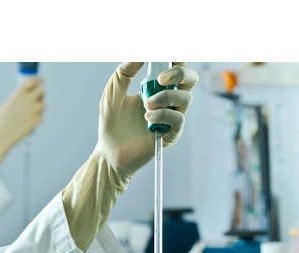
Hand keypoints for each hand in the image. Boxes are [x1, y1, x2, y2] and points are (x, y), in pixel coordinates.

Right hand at [0, 78, 45, 170]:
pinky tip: (28, 125)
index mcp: (19, 93)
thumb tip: (19, 101)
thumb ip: (15, 101)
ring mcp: (35, 109)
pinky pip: (40, 117)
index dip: (37, 82)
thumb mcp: (4, 107)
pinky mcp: (38, 119)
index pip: (33, 81)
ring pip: (43, 104)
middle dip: (40, 94)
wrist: (3, 136)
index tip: (40, 82)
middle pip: (42, 90)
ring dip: (39, 108)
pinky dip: (36, 120)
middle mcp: (28, 98)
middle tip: (37, 99)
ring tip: (30, 115)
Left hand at [95, 62, 197, 177]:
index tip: (167, 55)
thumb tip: (139, 54)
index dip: (176, 58)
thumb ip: (125, 72)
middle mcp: (168, 100)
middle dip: (180, 74)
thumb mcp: (113, 92)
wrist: (108, 152)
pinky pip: (178, 119)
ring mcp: (171, 117)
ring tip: (146, 105)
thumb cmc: (111, 122)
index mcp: (156, 86)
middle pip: (190, 79)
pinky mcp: (171, 134)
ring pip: (185, 99)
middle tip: (161, 79)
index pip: (175, 67)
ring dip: (166, 98)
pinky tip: (147, 118)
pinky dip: (163, 115)